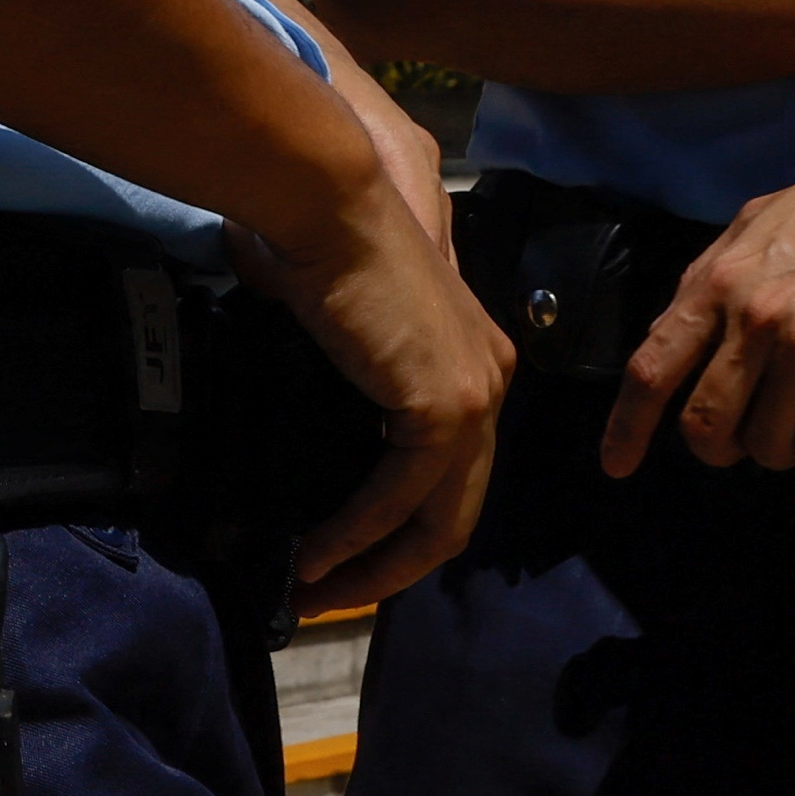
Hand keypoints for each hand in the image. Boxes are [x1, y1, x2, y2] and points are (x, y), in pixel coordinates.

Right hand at [230, 171, 511, 615]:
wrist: (324, 202)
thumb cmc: (319, 239)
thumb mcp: (345, 321)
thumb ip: (351, 367)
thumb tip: (307, 405)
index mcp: (470, 356)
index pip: (450, 467)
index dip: (400, 525)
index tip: (337, 554)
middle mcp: (488, 376)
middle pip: (453, 506)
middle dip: (391, 564)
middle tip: (325, 593)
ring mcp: (475, 393)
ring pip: (437, 518)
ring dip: (373, 566)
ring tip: (312, 590)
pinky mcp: (445, 406)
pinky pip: (398, 498)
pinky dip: (356, 537)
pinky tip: (313, 557)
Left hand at [601, 154, 794, 478]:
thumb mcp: (758, 224)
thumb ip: (713, 279)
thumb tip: (675, 335)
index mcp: (717, 278)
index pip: (652, 365)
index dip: (628, 426)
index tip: (618, 465)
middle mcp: (752, 314)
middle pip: (706, 423)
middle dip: (720, 450)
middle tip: (744, 446)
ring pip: (769, 441)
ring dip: (787, 445)